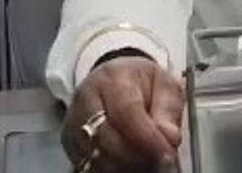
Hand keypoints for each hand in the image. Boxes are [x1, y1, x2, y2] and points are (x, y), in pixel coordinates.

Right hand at [62, 57, 183, 170]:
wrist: (116, 79)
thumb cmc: (141, 82)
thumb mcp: (164, 85)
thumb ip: (168, 110)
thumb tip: (170, 138)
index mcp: (113, 78)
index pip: (126, 110)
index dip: (146, 137)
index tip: (166, 153)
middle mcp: (87, 100)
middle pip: (107, 138)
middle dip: (136, 156)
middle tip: (160, 162)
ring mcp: (74, 124)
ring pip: (96, 157)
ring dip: (125, 167)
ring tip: (149, 164)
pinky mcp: (70, 145)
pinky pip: (89, 166)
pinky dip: (113, 170)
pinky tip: (131, 167)